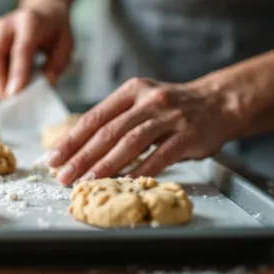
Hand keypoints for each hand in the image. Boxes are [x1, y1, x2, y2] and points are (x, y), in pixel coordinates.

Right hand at [0, 4, 72, 98]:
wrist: (42, 10)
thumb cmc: (55, 29)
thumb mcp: (66, 45)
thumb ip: (56, 65)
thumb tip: (43, 85)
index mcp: (30, 21)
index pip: (21, 49)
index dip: (17, 73)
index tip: (14, 94)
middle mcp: (6, 24)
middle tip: (11, 102)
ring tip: (9, 96)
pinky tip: (5, 86)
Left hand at [48, 77, 239, 185]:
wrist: (219, 101)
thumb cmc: (172, 108)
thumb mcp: (142, 102)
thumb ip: (116, 120)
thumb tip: (78, 148)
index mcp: (131, 91)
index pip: (94, 117)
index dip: (71, 139)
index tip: (53, 158)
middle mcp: (148, 100)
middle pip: (108, 131)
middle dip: (82, 156)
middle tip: (64, 175)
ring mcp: (169, 116)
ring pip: (130, 142)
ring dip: (106, 165)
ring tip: (87, 181)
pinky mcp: (189, 134)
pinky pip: (160, 155)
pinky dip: (141, 170)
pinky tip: (124, 182)